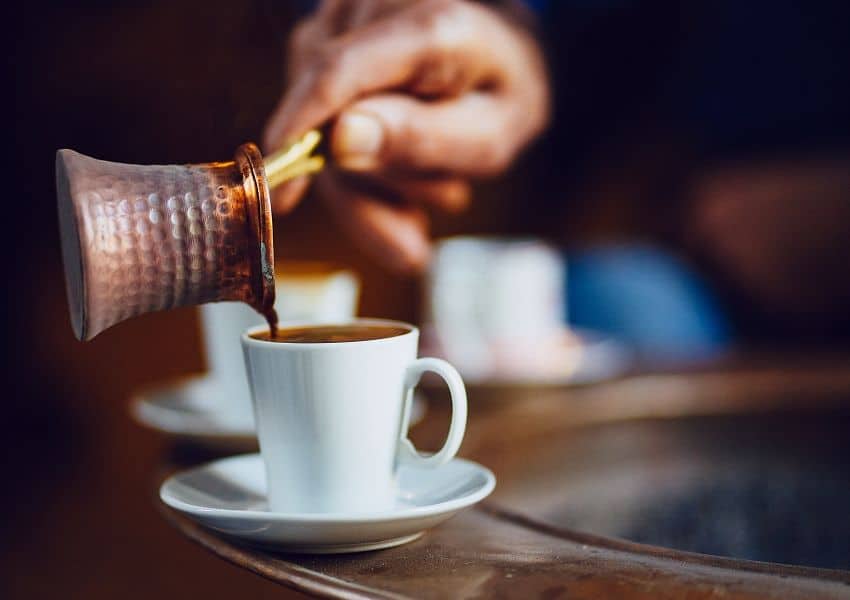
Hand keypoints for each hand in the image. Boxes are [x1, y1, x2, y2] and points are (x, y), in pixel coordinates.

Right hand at [264, 0, 548, 271]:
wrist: (499, 55)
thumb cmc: (500, 96)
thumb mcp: (490, 136)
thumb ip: (421, 139)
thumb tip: (337, 140)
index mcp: (428, 26)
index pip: (337, 74)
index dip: (299, 137)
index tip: (281, 199)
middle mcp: (373, 7)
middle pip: (326, 113)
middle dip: (365, 187)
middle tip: (413, 238)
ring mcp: (342, 20)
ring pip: (318, 123)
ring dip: (366, 181)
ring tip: (427, 194)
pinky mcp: (324, 41)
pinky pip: (319, 116)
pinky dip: (357, 164)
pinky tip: (402, 178)